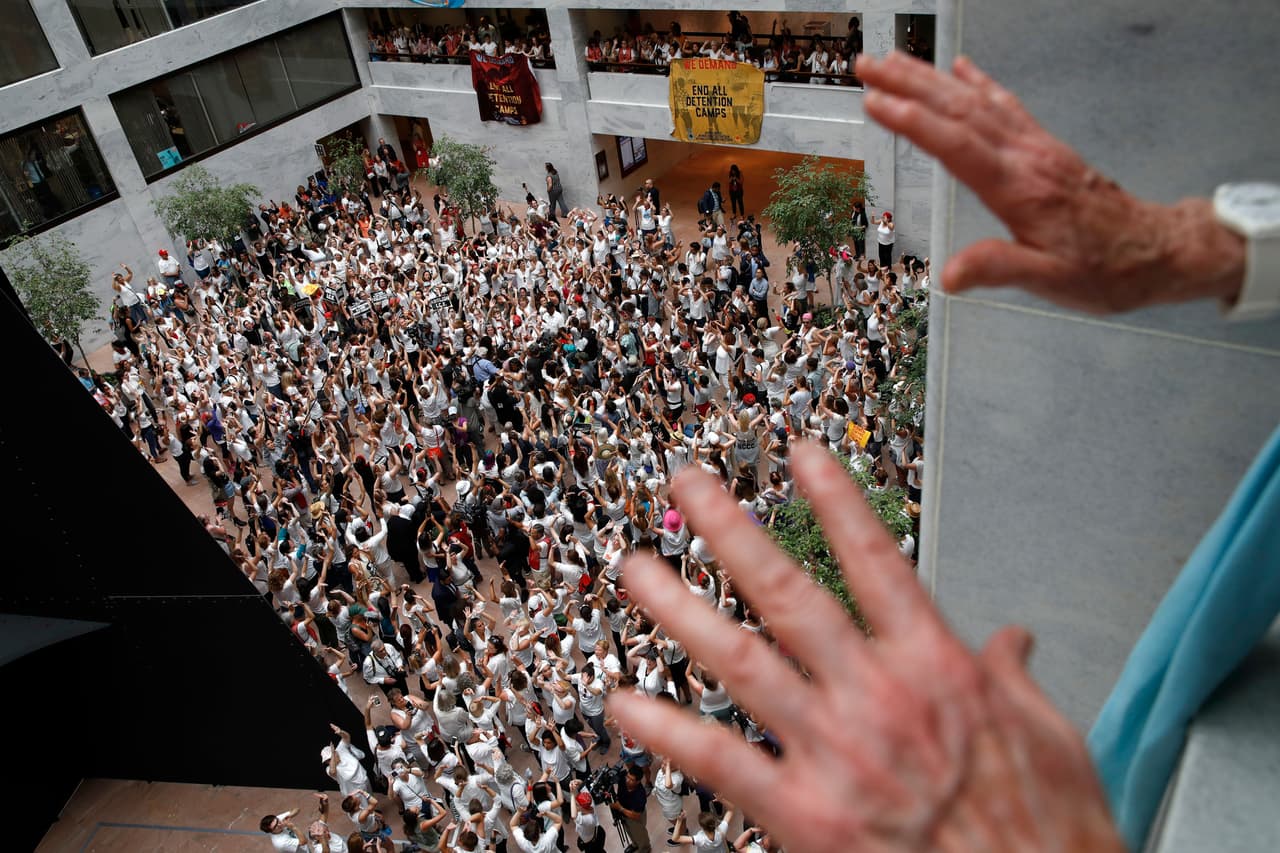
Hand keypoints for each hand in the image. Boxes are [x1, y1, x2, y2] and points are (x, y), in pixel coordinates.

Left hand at [608, 442, 1123, 852]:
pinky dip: (668, 730)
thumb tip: (1011, 640)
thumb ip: (1016, 681)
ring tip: (638, 570)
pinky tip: (624, 703)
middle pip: (787, 591)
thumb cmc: (1046, 836)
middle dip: (730, 530)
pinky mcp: (805, 815)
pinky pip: (720, 761)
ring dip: (680, 610)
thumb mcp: (1053, 742)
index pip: (875, 560)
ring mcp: (834, 752)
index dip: (835, 501)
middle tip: (689, 485)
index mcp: (937, 669)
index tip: (801, 455)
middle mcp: (876, 697)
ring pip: (739, 660)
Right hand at [855, 51, 1243, 312]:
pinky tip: (962, 69)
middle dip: (910, 85)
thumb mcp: (1051, 281)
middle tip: (867, 65)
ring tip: (894, 61)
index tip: (875, 100)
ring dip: (933, 78)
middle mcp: (1027, 157)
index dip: (913, 121)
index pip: (957, 145)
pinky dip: (980, 83)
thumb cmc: (1105, 270)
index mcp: (1020, 188)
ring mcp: (1037, 147)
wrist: (1159, 250)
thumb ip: (999, 269)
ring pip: (978, 101)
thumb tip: (949, 276)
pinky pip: (1007, 105)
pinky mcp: (1046, 148)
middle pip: (961, 110)